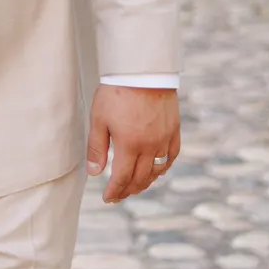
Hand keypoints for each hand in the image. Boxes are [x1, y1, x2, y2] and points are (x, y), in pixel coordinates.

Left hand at [86, 85, 180, 202]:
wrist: (143, 70)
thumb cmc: (116, 92)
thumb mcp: (99, 119)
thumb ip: (96, 148)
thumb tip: (95, 173)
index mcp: (129, 145)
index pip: (122, 178)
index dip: (114, 191)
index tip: (108, 198)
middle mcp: (150, 146)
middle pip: (140, 178)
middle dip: (128, 190)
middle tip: (118, 196)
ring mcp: (164, 139)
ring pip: (157, 170)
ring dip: (146, 182)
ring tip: (135, 186)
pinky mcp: (174, 129)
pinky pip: (172, 156)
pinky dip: (164, 167)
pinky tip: (157, 170)